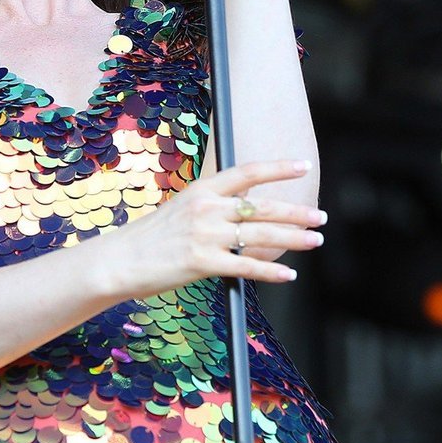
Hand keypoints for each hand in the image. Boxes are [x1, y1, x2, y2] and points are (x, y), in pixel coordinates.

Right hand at [104, 158, 325, 298]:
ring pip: (260, 235)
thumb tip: (247, 206)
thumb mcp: (183, 209)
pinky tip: (289, 275)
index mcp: (202, 190)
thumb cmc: (152, 237)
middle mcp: (207, 208)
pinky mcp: (202, 263)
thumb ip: (215, 206)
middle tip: (320, 217)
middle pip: (262, 206)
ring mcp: (205, 235)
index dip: (279, 168)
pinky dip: (271, 272)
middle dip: (296, 212)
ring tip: (316, 241)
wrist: (121, 260)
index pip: (248, 172)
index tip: (304, 166)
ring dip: (294, 239)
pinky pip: (246, 266)